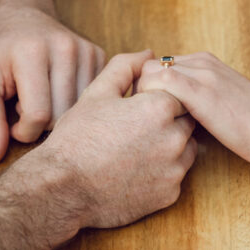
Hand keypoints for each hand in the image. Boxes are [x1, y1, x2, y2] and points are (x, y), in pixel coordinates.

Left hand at [0, 6, 105, 162]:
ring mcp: (85, 50)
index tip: (13, 122)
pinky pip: (92, 97)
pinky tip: (59, 90)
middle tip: (26, 106)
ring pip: (80, 111)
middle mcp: (64, 48)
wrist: (21, 15)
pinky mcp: (99, 54)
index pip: (38, 116)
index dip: (23, 131)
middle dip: (40, 123)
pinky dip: (74, 102)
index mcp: (32, 53)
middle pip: (61, 115)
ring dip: (59, 114)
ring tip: (43, 97)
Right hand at [35, 51, 197, 228]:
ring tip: (136, 148)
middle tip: (136, 128)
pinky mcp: (169, 195)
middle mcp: (174, 138)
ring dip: (170, 145)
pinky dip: (163, 172)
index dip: (158, 97)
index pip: (178, 92)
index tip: (138, 107)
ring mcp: (173, 169)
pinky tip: (136, 170)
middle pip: (186, 120)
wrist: (63, 189)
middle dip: (168, 120)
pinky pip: (176, 176)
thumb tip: (149, 54)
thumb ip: (126, 67)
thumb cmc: (77, 138)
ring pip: (186, 148)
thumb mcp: (97, 93)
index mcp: (159, 108)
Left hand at [137, 52, 249, 166]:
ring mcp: (200, 73)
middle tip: (144, 121)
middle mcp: (200, 61)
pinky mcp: (200, 90)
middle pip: (149, 66)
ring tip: (150, 125)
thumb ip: (198, 99)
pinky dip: (151, 103)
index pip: (159, 65)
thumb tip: (172, 112)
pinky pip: (159, 83)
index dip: (149, 89)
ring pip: (149, 72)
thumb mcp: (220, 103)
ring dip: (143, 98)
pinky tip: (159, 126)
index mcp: (205, 62)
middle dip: (141, 92)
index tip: (148, 114)